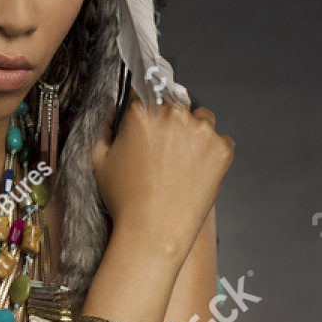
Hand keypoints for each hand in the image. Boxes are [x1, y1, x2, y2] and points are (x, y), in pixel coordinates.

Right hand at [90, 92, 232, 262]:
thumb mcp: (99, 161)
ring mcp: (202, 131)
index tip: (147, 118)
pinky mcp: (222, 149)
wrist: (154, 231)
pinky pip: (221, 140)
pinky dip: (212, 151)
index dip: (144, 106)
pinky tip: (196, 171)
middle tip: (163, 148)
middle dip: (169, 119)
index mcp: (142, 113)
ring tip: (182, 160)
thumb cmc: (125, 200)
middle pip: (174, 102)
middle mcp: (174, 115)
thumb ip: (103, 129)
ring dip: (194, 131)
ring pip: (201, 118)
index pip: (144, 90)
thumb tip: (112, 113)